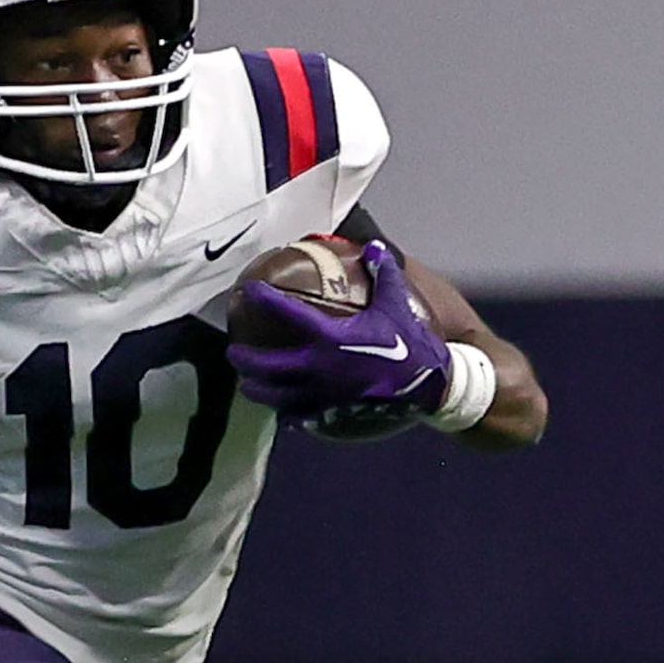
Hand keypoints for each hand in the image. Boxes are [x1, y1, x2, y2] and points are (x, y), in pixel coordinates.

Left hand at [229, 241, 450, 421]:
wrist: (429, 386)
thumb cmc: (411, 343)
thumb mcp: (397, 303)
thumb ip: (383, 273)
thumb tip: (373, 246)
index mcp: (330, 337)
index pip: (285, 313)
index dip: (263, 299)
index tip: (248, 290)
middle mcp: (318, 367)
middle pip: (266, 366)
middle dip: (244, 358)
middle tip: (234, 350)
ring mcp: (321, 394)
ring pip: (274, 396)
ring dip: (256, 390)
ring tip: (247, 383)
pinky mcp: (329, 414)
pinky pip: (298, 416)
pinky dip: (285, 412)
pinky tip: (279, 410)